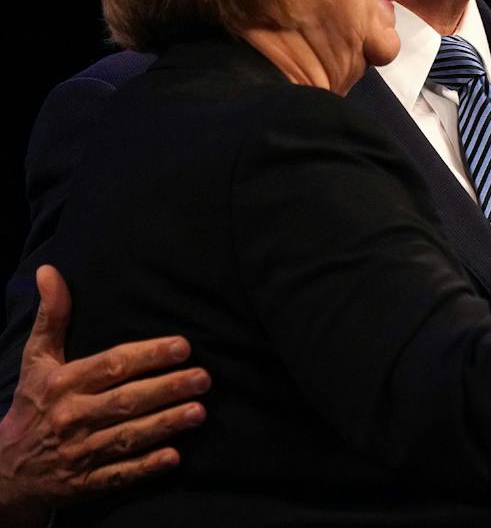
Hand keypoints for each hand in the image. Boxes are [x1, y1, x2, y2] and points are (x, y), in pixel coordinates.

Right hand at [0, 266, 209, 522]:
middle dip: (167, 389)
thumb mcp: (37, 361)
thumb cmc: (33, 405)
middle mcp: (71, 417)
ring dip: (165, 425)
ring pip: (127, 437)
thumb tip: (49, 271)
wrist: (4, 471)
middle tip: (205, 378)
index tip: (184, 347)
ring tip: (200, 412)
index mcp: (63, 384)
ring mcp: (78, 453)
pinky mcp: (84, 483)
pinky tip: (174, 457)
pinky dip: (145, 466)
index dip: (148, 355)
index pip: (111, 365)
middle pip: (125, 401)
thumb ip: (52, 317)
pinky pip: (118, 475)